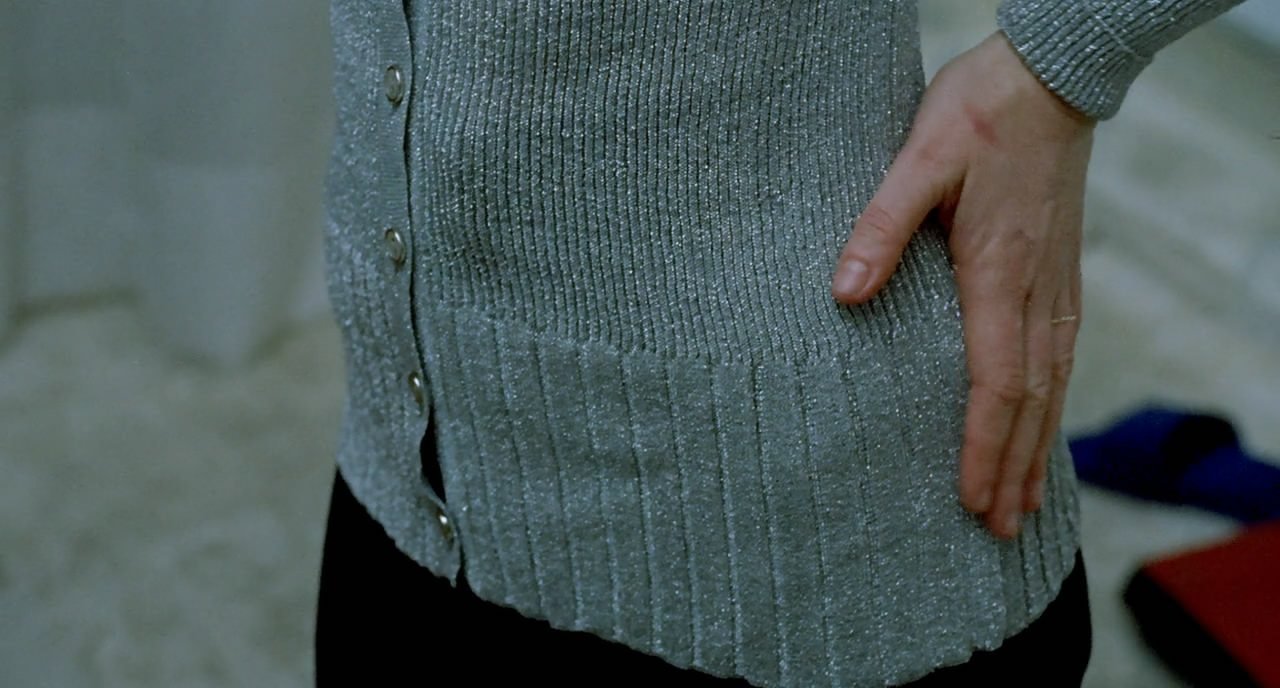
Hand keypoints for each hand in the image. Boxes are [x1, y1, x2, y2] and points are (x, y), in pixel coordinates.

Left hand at [830, 31, 1095, 539]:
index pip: (995, 382)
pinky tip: (1040, 424)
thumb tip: (845, 292)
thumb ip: (882, 225)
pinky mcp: (1058, 275)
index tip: (973, 499)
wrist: (1048, 79)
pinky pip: (1060, 357)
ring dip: (1037, 447)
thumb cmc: (980, 114)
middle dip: (1014, 468)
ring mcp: (1056, 285)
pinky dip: (1050, 405)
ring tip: (1026, 502)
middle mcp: (1037, 292)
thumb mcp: (919, 159)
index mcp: (1000, 273)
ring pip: (1052, 385)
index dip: (983, 446)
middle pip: (1030, 401)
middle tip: (1003, 530)